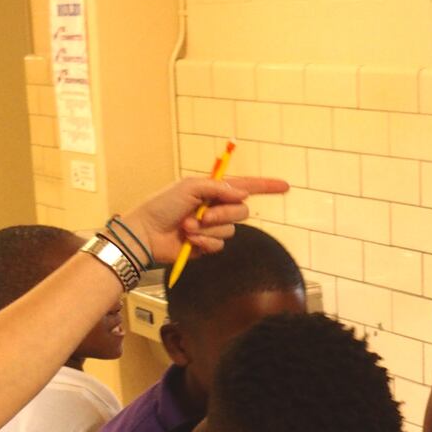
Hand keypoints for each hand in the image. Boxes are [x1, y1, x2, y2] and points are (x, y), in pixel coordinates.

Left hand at [119, 175, 288, 263]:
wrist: (146, 233)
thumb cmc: (163, 205)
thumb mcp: (190, 187)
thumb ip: (219, 188)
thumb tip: (244, 194)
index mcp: (213, 190)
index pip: (246, 186)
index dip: (266, 186)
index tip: (285, 186)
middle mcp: (216, 207)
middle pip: (242, 210)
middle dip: (223, 213)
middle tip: (201, 215)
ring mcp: (212, 228)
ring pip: (230, 230)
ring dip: (209, 229)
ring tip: (187, 228)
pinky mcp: (207, 246)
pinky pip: (219, 245)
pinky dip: (205, 243)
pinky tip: (189, 241)